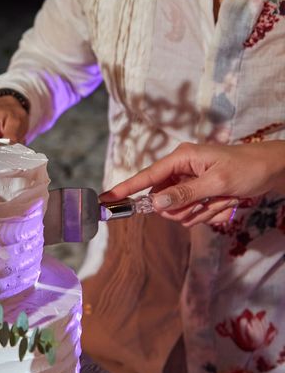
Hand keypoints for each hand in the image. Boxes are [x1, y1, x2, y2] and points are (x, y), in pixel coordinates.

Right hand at [101, 141, 284, 226]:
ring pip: (179, 211)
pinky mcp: (198, 193)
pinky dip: (210, 213)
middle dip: (184, 209)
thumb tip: (155, 204)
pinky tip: (226, 203)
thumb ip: (184, 194)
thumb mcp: (217, 182)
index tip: (105, 199)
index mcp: (181, 159)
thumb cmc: (248, 168)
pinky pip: (193, 213)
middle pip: (163, 201)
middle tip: (207, 202)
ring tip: (223, 200)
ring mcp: (189, 183)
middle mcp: (181, 170)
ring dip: (201, 212)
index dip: (125, 189)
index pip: (146, 177)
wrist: (275, 169)